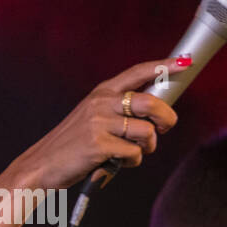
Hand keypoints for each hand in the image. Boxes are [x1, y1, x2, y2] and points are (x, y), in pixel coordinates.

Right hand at [14, 57, 185, 188]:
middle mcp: (101, 102)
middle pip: (151, 103)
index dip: (163, 67)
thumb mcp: (94, 117)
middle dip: (166, 118)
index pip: (137, 72)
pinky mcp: (99, 145)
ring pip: (146, 132)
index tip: (184, 63)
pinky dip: (131, 162)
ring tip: (132, 152)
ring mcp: (99, 123)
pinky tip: (116, 162)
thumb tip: (158, 112)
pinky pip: (134, 153)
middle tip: (165, 128)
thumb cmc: (74, 144)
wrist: (43, 163)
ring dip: (147, 147)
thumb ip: (121, 111)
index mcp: (102, 92)